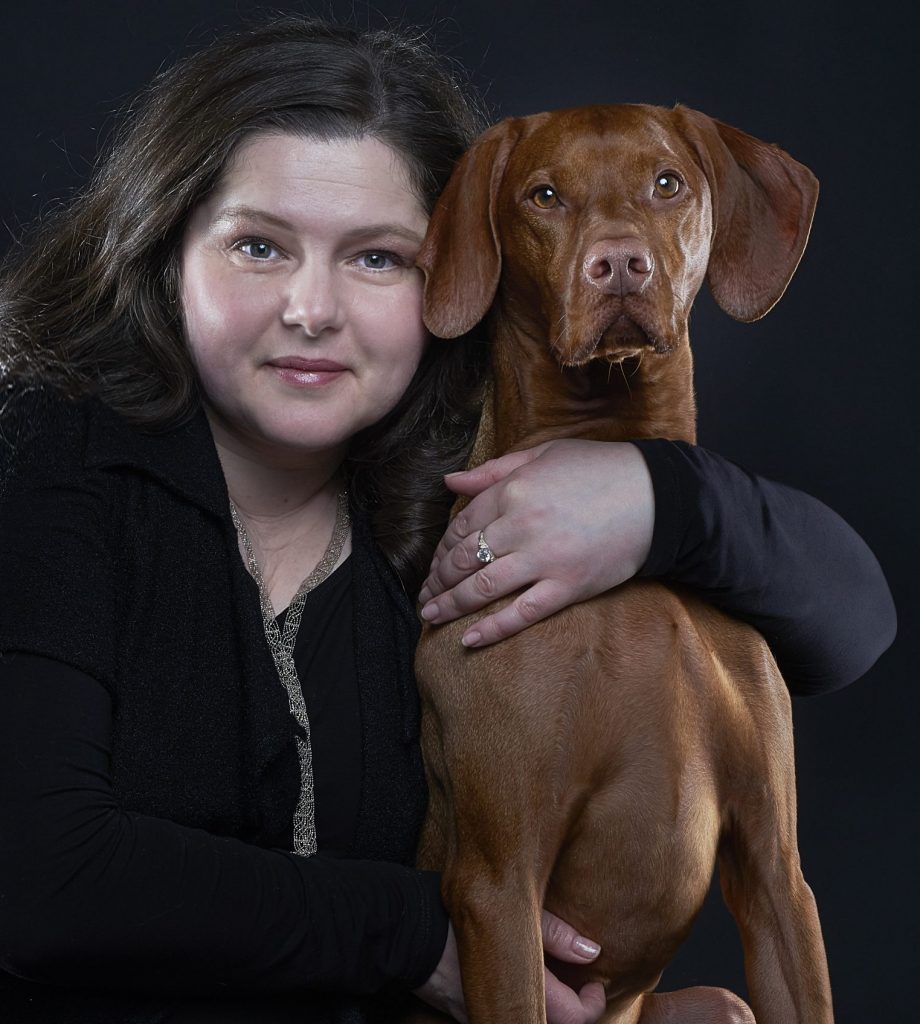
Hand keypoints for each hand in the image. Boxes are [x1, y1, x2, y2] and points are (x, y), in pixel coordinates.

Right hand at [412, 909, 605, 1023]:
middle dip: (571, 1007)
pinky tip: (520, 974)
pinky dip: (521, 999)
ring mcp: (485, 1016)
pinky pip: (507, 1013)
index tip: (594, 982)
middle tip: (576, 980)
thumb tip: (592, 952)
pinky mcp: (468, 1013)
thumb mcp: (510, 914)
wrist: (403, 931)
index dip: (592, 1003)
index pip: (575, 1019)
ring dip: (545, 1004)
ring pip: (531, 1018)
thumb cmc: (456, 918)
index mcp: (521, 990)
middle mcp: (506, 1012)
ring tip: (551, 975)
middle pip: (555, 1023)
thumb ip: (556, 935)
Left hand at [418, 440, 654, 645]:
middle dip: (439, 579)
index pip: (462, 525)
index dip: (442, 548)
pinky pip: (521, 613)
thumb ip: (492, 471)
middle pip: (465, 559)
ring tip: (431, 616)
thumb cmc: (600, 469)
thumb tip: (450, 482)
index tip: (436, 563)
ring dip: (451, 605)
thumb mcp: (542, 455)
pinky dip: (492, 629)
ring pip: (483, 588)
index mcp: (513, 490)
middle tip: (427, 594)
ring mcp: (544, 559)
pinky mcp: (567, 587)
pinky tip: (468, 639)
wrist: (658, 497)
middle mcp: (521, 525)